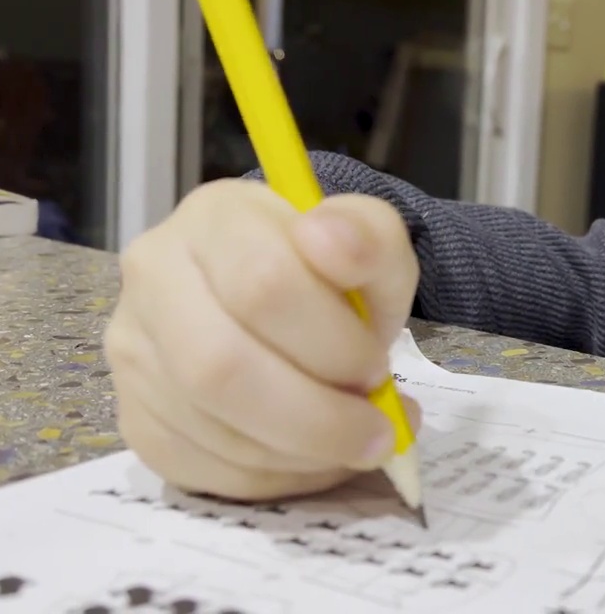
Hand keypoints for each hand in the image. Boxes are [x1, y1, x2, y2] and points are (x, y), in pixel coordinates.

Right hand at [104, 178, 422, 501]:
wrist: (289, 300)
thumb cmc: (330, 273)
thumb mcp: (370, 243)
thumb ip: (369, 236)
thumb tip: (332, 241)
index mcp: (214, 219)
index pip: (264, 284)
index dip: (333, 344)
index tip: (379, 367)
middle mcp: (153, 277)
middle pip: (223, 367)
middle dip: (317, 416)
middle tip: (374, 430)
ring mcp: (134, 350)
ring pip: (211, 426)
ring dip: (301, 452)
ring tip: (351, 440)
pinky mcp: (135, 415)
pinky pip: (197, 467)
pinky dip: (272, 477)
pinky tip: (310, 458)